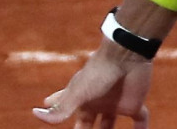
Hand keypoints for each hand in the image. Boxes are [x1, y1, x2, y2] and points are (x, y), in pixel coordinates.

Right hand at [32, 46, 152, 128]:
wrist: (126, 56)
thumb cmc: (99, 72)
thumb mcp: (78, 92)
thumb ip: (60, 108)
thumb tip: (35, 114)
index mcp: (80, 97)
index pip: (63, 106)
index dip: (54, 110)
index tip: (45, 104)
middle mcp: (96, 101)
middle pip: (87, 121)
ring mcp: (115, 102)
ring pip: (109, 123)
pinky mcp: (134, 104)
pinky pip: (140, 119)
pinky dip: (141, 128)